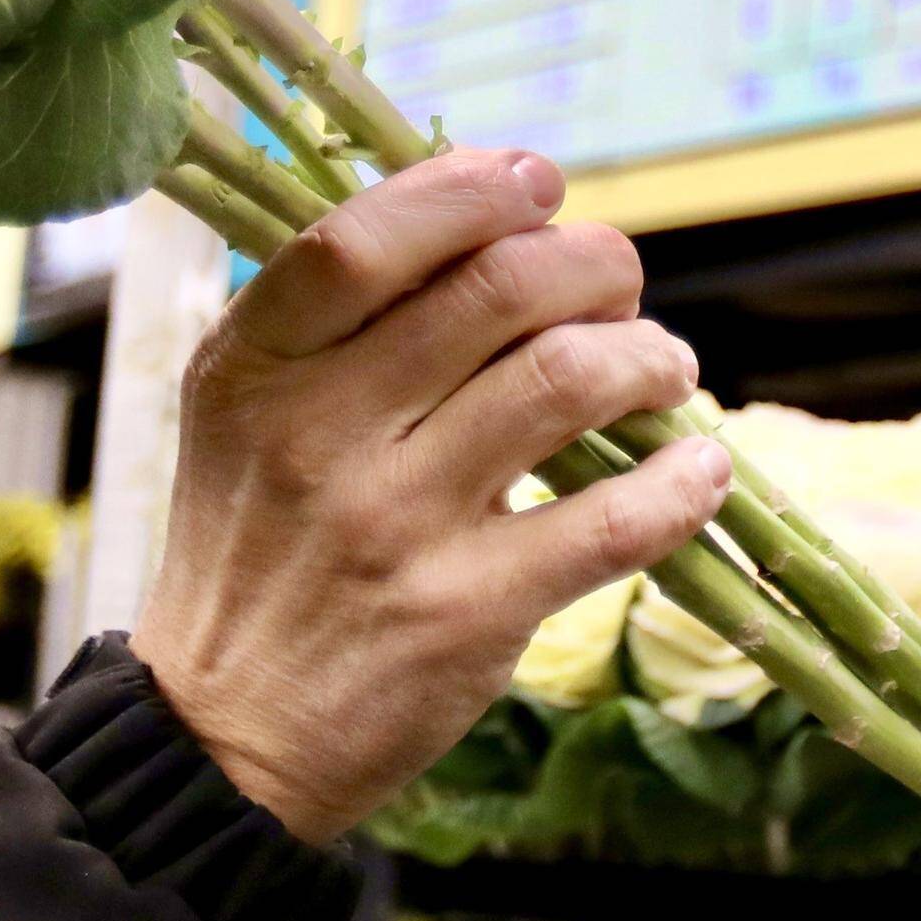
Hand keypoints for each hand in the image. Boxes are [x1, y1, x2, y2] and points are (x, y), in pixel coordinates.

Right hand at [137, 147, 728, 841]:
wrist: (223, 736)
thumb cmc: (257, 550)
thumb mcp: (245, 415)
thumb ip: (339, 322)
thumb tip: (492, 225)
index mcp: (257, 367)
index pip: (367, 237)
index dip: (472, 191)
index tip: (537, 184)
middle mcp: (320, 434)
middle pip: (500, 289)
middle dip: (594, 265)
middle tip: (619, 287)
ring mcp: (396, 524)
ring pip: (568, 381)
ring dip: (649, 358)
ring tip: (664, 369)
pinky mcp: (466, 612)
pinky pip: (612, 522)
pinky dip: (679, 481)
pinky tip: (697, 470)